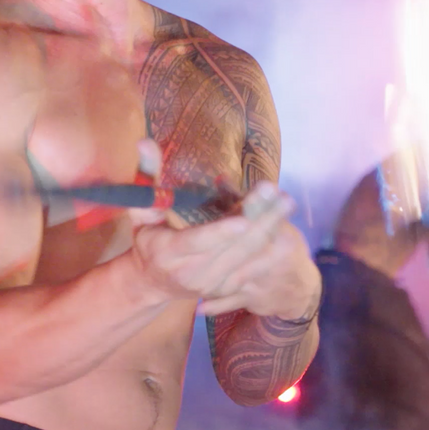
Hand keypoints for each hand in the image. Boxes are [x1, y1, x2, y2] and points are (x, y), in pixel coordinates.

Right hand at [129, 155, 317, 318]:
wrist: (151, 282)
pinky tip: (286, 230)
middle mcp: (190, 273)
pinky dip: (270, 250)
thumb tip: (144, 141)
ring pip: (245, 257)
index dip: (220, 232)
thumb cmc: (147, 238)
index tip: (243, 220)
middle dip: (259, 222)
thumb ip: (146, 177)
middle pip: (230, 249)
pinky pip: (252, 269)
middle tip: (281, 195)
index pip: (196, 242)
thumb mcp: (142, 209)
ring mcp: (210, 283)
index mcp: (166, 253)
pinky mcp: (225, 288)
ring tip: (286, 204)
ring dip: (269, 231)